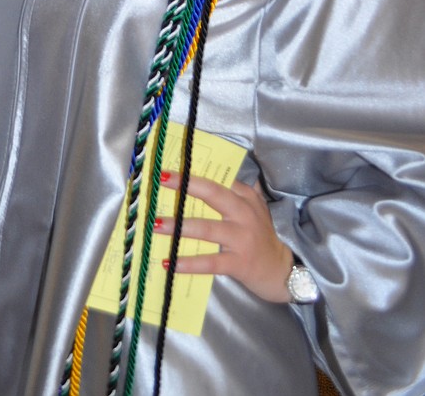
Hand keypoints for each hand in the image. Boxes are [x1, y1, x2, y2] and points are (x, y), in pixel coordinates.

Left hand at [157, 174, 291, 302]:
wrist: (281, 270)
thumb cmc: (261, 236)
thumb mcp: (255, 208)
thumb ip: (239, 189)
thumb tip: (215, 168)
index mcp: (245, 197)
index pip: (217, 179)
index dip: (194, 172)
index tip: (171, 167)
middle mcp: (243, 213)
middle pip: (212, 193)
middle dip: (186, 185)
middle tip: (161, 180)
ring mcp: (241, 238)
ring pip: (205, 228)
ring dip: (178, 226)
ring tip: (156, 224)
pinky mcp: (238, 262)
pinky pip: (209, 261)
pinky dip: (189, 263)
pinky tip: (170, 262)